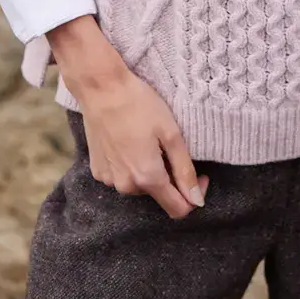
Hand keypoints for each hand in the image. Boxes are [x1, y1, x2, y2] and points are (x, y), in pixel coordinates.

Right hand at [48, 15, 208, 218]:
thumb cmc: (139, 105)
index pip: (177, 209)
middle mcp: (126, 186)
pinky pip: (122, 176)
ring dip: (150, 171)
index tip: (200, 174)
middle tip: (172, 147)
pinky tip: (130, 141)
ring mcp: (109, 180)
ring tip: (149, 141)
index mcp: (147, 178)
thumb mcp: (171, 133)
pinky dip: (131, 165)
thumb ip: (184, 170)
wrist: (101, 89)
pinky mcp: (98, 170)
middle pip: (158, 195)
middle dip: (171, 178)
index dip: (194, 196)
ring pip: (140, 186)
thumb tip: (197, 201)